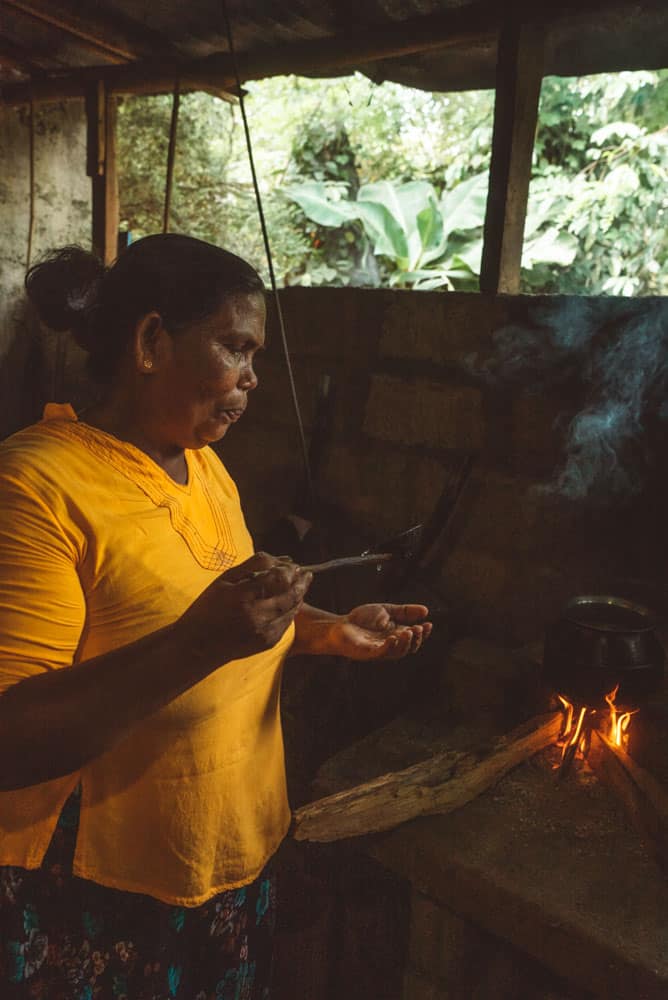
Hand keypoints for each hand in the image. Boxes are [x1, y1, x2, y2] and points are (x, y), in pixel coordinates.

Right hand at [179, 552, 311, 660]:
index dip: (288, 569)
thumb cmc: (208, 608)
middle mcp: (257, 615)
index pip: (277, 577)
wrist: (198, 645)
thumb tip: (281, 559)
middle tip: (306, 572)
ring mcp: (265, 631)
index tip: (291, 563)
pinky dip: (291, 610)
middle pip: (290, 594)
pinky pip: (287, 622)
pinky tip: (290, 602)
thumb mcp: (225, 580)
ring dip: (299, 595)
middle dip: (301, 581)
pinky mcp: (268, 642)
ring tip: (302, 584)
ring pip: (292, 608)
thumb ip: (253, 566)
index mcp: (243, 596)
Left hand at [328, 603, 431, 660]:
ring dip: (405, 643)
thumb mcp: (387, 611)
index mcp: (396, 635)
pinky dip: (388, 647)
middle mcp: (390, 645)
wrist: (339, 626)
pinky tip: (392, 638)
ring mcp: (379, 651)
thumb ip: (405, 611)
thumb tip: (426, 610)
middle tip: (418, 628)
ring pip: (397, 652)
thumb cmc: (362, 620)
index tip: (429, 624)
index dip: (423, 633)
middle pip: (408, 647)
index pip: (414, 638)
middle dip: (416, 638)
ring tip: (408, 632)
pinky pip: (380, 653)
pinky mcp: (367, 653)